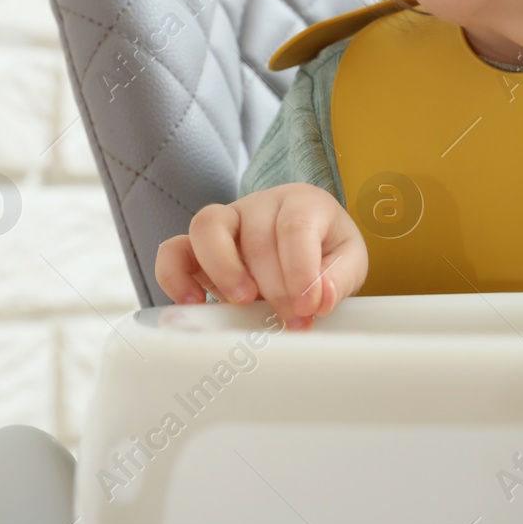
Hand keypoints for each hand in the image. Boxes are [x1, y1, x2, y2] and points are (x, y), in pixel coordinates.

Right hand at [155, 182, 368, 330]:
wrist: (308, 251)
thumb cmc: (328, 253)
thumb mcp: (349, 263)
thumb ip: (338, 279)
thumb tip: (318, 298)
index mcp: (302, 201)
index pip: (295, 225)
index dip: (300, 269)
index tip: (308, 307)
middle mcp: (260, 204)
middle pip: (257, 236)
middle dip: (274, 287)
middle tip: (291, 321)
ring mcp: (226, 221)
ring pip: (207, 226)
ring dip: (223, 269)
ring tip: (244, 302)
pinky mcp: (198, 246)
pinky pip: (173, 250)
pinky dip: (175, 276)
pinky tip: (194, 303)